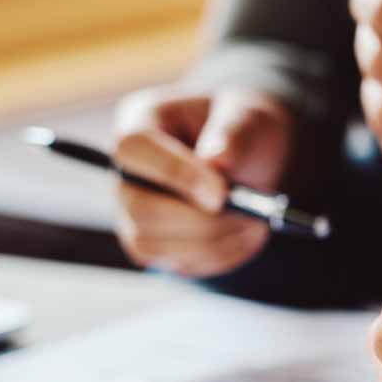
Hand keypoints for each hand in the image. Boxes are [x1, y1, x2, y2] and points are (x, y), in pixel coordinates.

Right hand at [111, 87, 292, 276]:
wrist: (254, 159)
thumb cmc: (245, 130)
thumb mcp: (251, 118)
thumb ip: (234, 134)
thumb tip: (216, 160)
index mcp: (140, 121)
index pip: (133, 150)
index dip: (176, 174)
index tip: (222, 193)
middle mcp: (127, 170)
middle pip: (142, 209)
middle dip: (202, 220)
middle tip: (249, 215)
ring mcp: (133, 211)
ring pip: (156, 245)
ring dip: (214, 241)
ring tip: (253, 221)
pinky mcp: (154, 244)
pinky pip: (176, 263)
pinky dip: (218, 255)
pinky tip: (243, 234)